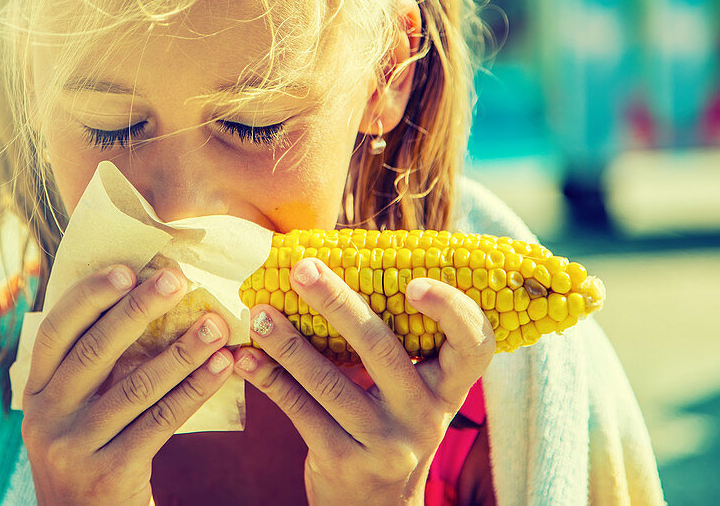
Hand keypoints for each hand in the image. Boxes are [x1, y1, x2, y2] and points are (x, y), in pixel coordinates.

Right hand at [21, 265, 234, 504]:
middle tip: (178, 281)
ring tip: (216, 325)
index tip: (127, 269)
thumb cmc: (91, 452)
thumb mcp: (73, 410)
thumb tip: (140, 294)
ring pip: (135, 386)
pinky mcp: (109, 473)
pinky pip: (161, 421)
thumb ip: (91, 365)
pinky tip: (222, 367)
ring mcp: (74, 447)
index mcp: (36, 391)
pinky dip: (195, 390)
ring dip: (182, 351)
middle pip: (95, 350)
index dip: (90, 296)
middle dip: (139, 310)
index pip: (56, 330)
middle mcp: (46, 416)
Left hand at [234, 257, 494, 505]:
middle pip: (382, 349)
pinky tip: (245, 358)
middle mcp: (424, 414)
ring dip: (288, 342)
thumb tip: (343, 259)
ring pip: (330, 382)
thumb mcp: (411, 388)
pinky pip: (300, 411)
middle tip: (302, 268)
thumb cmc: (389, 420)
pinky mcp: (343, 460)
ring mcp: (385, 442)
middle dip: (337, 303)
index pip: (474, 343)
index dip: (451, 309)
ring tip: (260, 312)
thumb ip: (396, 338)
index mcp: (448, 385)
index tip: (413, 282)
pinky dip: (269, 380)